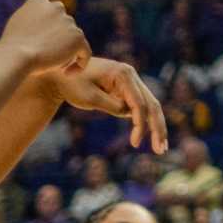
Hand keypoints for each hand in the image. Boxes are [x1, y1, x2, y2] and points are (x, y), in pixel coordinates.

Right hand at [4, 0, 87, 74]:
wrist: (16, 56)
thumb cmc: (11, 48)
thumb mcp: (17, 27)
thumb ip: (33, 21)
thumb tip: (44, 25)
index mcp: (38, 1)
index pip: (49, 14)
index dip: (47, 30)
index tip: (39, 44)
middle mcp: (56, 7)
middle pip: (63, 27)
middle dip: (57, 40)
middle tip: (45, 56)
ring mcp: (68, 21)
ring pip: (72, 39)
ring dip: (65, 52)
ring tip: (51, 65)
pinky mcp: (78, 36)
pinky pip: (84, 52)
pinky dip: (79, 63)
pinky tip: (67, 74)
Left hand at [48, 58, 168, 151]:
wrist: (61, 72)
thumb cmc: (72, 83)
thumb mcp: (88, 97)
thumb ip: (112, 106)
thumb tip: (130, 114)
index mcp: (124, 74)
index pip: (139, 103)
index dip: (140, 124)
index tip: (136, 144)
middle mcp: (132, 76)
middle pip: (152, 104)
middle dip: (158, 127)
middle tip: (161, 150)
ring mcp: (131, 83)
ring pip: (150, 106)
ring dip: (156, 127)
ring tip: (161, 148)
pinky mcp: (126, 90)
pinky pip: (141, 107)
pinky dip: (146, 122)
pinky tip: (152, 137)